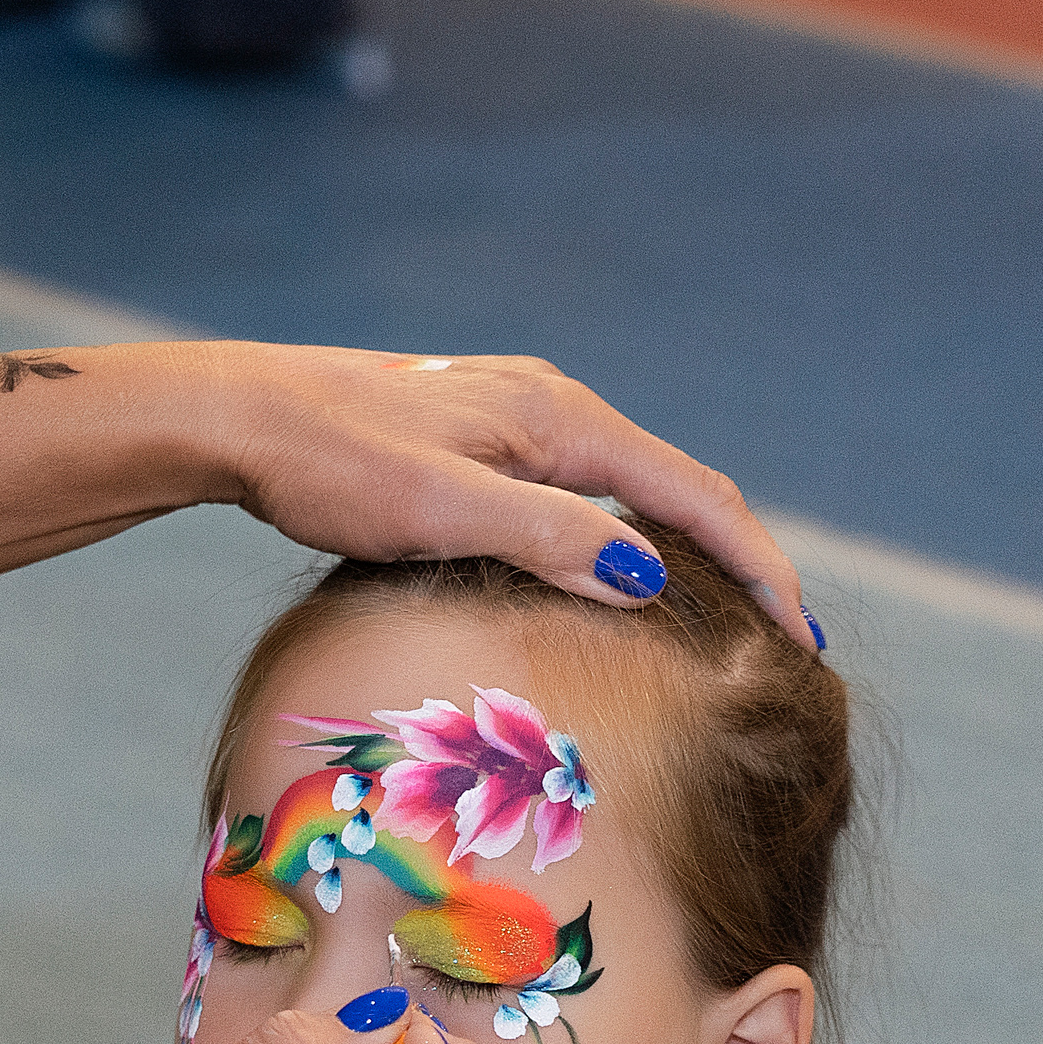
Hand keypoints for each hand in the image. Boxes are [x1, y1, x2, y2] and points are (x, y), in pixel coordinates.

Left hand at [195, 343, 811, 640]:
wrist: (241, 417)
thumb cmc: (333, 464)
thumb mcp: (444, 512)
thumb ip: (550, 540)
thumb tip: (649, 581)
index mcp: (562, 421)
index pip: (695, 497)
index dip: (757, 567)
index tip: (800, 633)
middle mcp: (551, 407)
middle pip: (673, 488)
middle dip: (734, 559)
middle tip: (778, 636)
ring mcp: (511, 417)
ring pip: (622, 488)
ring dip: (676, 548)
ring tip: (712, 615)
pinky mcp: (472, 437)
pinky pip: (573, 488)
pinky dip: (615, 533)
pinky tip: (605, 573)